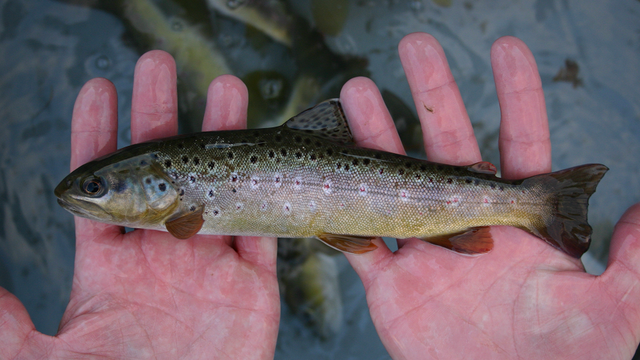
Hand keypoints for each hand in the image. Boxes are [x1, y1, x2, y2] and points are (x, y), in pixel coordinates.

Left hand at [0, 51, 278, 358]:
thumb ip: (8, 327)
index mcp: (109, 266)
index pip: (102, 188)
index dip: (98, 137)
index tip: (99, 90)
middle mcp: (161, 255)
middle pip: (162, 172)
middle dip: (160, 116)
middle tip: (158, 67)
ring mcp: (209, 266)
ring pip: (218, 187)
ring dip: (223, 139)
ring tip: (226, 90)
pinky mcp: (252, 287)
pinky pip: (262, 232)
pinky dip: (266, 196)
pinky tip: (267, 156)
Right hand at [340, 33, 639, 358]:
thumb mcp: (616, 309)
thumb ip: (632, 256)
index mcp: (519, 223)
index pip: (519, 143)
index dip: (515, 94)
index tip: (507, 49)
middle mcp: (468, 223)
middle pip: (446, 145)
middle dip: (434, 92)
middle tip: (415, 45)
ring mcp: (426, 252)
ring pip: (393, 180)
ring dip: (376, 136)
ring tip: (357, 94)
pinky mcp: (392, 287)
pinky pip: (362, 246)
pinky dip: (347, 219)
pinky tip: (332, 182)